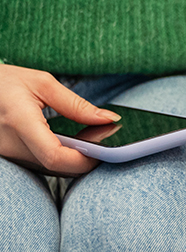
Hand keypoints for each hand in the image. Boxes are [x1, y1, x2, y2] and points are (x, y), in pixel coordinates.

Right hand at [0, 65, 119, 174]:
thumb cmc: (5, 81)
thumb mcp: (43, 83)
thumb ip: (77, 105)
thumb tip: (109, 119)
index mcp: (19, 121)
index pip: (55, 156)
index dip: (84, 159)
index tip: (105, 150)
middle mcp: (10, 145)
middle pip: (56, 167)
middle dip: (85, 160)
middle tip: (103, 141)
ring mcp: (7, 154)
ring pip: (49, 170)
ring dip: (73, 160)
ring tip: (88, 139)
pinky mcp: (9, 157)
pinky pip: (39, 165)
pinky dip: (59, 158)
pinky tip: (70, 143)